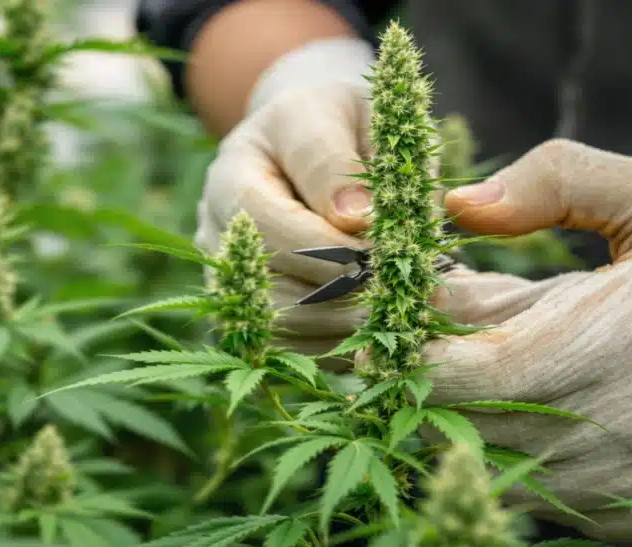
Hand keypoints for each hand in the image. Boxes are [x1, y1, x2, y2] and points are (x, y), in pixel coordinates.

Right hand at [194, 38, 394, 361]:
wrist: (310, 138)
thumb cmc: (338, 121)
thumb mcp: (347, 113)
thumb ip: (347, 160)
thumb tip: (356, 219)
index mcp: (235, 175)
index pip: (278, 229)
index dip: (340, 251)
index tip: (397, 253)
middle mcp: (219, 233)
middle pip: (277, 289)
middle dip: (352, 296)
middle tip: (412, 297)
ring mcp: (230, 277)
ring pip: (285, 329)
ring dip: (350, 328)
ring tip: (407, 314)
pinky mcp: (252, 311)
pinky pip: (292, 349)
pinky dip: (342, 347)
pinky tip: (387, 330)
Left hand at [409, 139, 631, 541]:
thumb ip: (553, 182)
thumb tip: (456, 203)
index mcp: (628, 339)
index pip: (479, 373)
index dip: (415, 357)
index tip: (383, 330)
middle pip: (473, 432)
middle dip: (422, 392)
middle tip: (399, 353)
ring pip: (497, 476)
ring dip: (455, 430)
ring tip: (450, 379)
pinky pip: (541, 505)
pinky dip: (504, 464)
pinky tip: (503, 418)